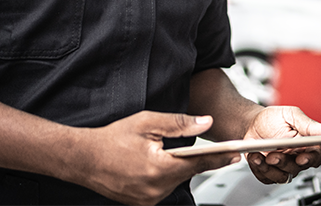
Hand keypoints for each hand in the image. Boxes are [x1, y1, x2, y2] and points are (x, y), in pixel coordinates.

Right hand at [73, 111, 239, 205]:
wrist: (84, 159)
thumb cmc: (113, 138)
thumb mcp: (148, 122)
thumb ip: (180, 123)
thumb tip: (206, 122)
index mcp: (158, 168)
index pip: (197, 163)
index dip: (219, 157)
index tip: (236, 153)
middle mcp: (154, 189)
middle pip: (188, 172)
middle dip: (197, 159)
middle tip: (209, 147)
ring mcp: (147, 200)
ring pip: (176, 181)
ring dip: (179, 167)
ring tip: (170, 151)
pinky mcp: (142, 204)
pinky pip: (163, 188)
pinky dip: (166, 175)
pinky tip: (159, 162)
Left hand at [243, 106, 320, 184]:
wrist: (251, 123)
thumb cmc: (273, 118)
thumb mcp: (292, 115)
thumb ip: (310, 125)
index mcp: (305, 144)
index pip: (316, 156)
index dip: (311, 159)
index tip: (302, 157)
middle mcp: (296, 157)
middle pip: (298, 168)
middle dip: (284, 162)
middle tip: (274, 155)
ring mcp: (283, 166)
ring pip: (283, 176)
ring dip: (270, 168)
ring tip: (260, 155)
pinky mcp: (270, 172)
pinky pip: (267, 178)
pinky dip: (260, 169)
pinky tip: (255, 157)